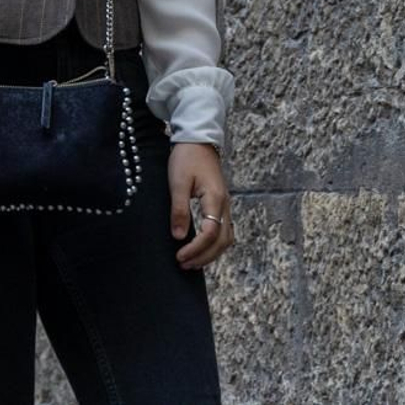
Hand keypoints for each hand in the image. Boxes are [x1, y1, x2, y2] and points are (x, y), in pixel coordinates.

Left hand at [170, 143, 233, 269]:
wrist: (198, 139)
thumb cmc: (186, 158)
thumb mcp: (178, 182)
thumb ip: (179, 210)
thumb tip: (179, 237)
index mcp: (215, 199)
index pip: (210, 233)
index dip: (195, 249)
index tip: (179, 256)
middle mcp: (225, 205)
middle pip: (222, 241)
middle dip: (204, 257)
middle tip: (184, 265)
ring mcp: (225, 205)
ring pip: (226, 238)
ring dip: (211, 253)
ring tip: (191, 262)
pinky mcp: (221, 204)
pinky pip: (223, 230)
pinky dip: (214, 244)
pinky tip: (200, 248)